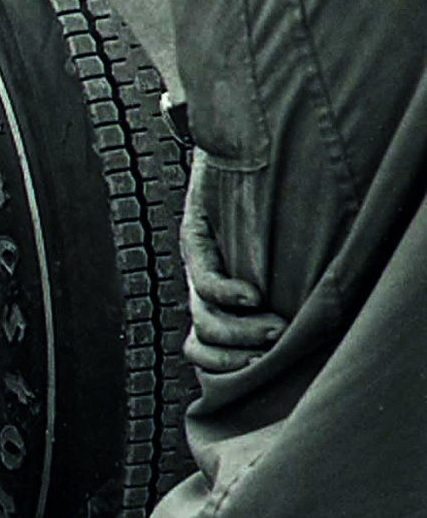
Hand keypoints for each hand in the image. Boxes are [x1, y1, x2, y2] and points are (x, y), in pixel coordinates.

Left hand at [179, 151, 283, 375]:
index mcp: (216, 298)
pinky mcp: (195, 233)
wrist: (249, 146)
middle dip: (237, 357)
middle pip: (201, 340)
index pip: (200, 349)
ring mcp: (197, 260)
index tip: (264, 371)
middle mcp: (201, 283)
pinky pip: (204, 275)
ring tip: (274, 329)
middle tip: (274, 354)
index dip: (225, 368)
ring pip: (203, 316)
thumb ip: (294, 294)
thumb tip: (322, 335)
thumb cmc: (279, 207)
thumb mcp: (285, 260)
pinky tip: (253, 296)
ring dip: (240, 331)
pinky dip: (228, 293)